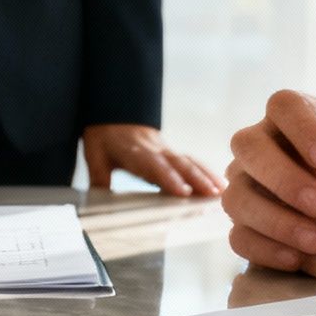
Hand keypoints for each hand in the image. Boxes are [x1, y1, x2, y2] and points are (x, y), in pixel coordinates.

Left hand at [82, 124, 221, 196]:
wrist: (113, 111)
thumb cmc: (103, 136)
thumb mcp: (94, 156)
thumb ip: (98, 179)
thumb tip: (97, 204)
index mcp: (134, 151)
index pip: (153, 165)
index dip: (168, 178)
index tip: (182, 191)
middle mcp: (154, 149)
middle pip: (177, 163)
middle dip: (196, 179)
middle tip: (212, 194)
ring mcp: (165, 149)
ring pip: (188, 161)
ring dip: (206, 175)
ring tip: (221, 191)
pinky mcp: (171, 151)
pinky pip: (190, 160)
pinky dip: (206, 171)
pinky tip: (219, 182)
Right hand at [222, 90, 315, 268]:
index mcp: (293, 117)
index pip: (282, 104)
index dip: (300, 129)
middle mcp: (261, 147)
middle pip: (247, 146)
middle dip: (281, 176)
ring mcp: (248, 186)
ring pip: (236, 196)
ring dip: (274, 219)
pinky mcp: (248, 226)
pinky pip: (239, 237)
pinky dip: (264, 249)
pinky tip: (298, 259)